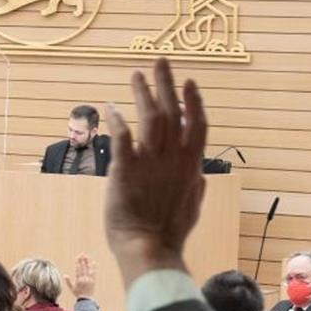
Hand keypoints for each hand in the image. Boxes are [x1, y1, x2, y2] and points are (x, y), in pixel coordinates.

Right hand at [63, 253, 95, 297]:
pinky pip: (93, 273)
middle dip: (83, 260)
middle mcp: (84, 278)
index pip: (78, 269)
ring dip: (88, 262)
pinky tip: (93, 263)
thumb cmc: (78, 294)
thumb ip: (68, 281)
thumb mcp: (72, 288)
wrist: (86, 299)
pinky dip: (93, 267)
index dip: (78, 262)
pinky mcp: (93, 280)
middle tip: (82, 254)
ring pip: (88, 269)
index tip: (78, 257)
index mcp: (78, 279)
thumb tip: (65, 275)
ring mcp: (89, 279)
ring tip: (87, 257)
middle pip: (83, 267)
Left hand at [105, 58, 206, 288]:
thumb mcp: (192, 207)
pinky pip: (122, 136)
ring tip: (136, 75)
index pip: (197, 124)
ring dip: (143, 93)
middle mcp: (174, 158)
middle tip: (160, 61)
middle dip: (167, 84)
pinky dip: (117, 119)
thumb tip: (199, 174)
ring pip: (150, 117)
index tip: (190, 81)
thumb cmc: (169, 234)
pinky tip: (111, 107)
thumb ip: (195, 186)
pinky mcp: (126, 168)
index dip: (194, 101)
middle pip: (173, 111)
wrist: (149, 249)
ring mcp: (151, 161)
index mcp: (191, 165)